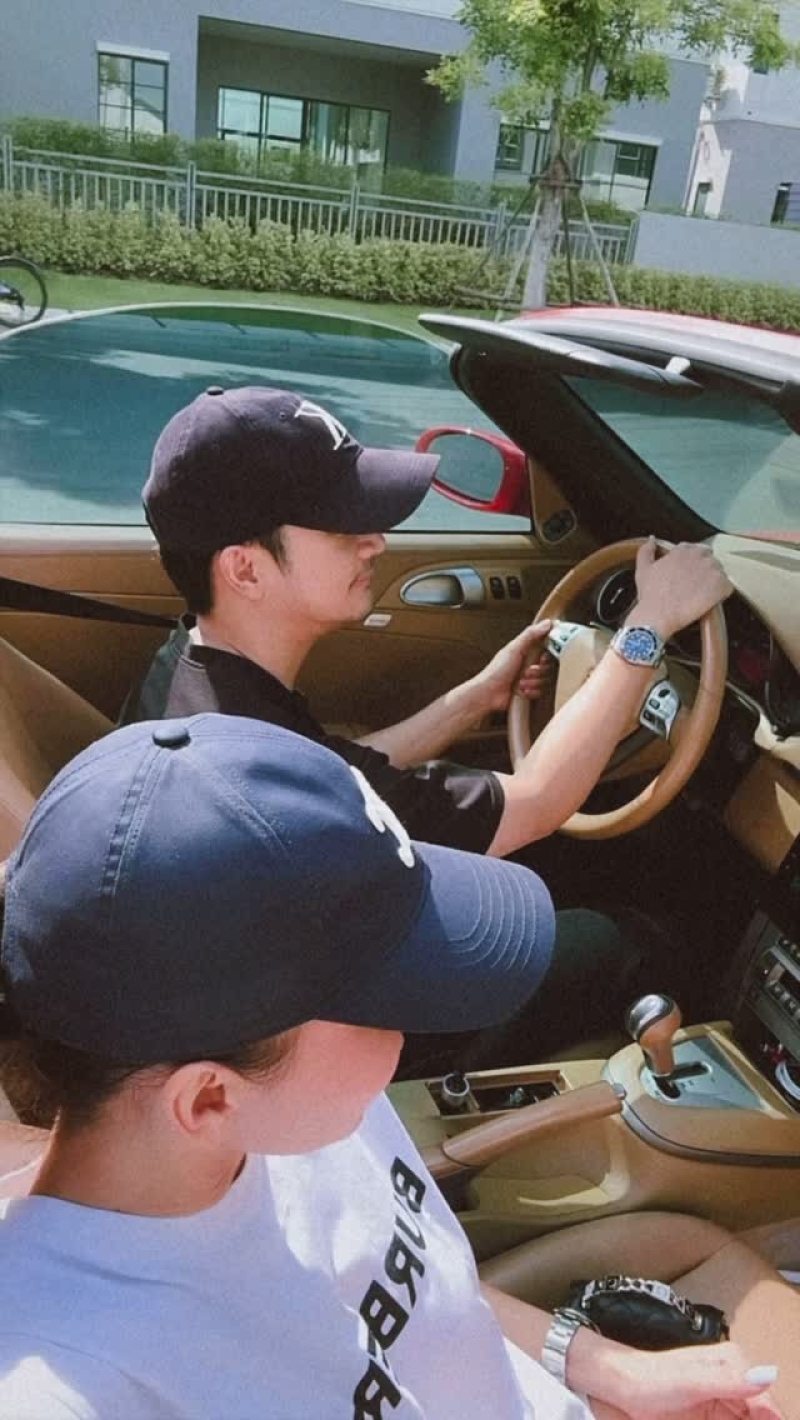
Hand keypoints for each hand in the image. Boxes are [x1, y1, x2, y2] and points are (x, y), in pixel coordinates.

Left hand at [473, 621, 553, 714]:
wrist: (488, 694)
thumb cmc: (497, 671)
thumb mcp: (514, 649)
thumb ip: (530, 635)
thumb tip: (547, 623)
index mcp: (525, 651)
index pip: (546, 650)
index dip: (547, 655)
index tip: (542, 658)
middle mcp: (528, 664)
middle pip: (547, 667)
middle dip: (538, 671)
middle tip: (527, 671)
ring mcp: (529, 679)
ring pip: (545, 680)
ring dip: (533, 682)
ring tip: (521, 682)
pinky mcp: (529, 691)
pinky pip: (541, 692)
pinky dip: (531, 692)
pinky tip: (522, 690)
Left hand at [607, 1343, 780, 1419]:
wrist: (621, 1386)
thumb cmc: (651, 1378)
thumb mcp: (692, 1382)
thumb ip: (731, 1381)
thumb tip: (769, 1375)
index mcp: (733, 1363)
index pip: (766, 1404)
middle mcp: (733, 1379)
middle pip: (758, 1416)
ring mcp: (723, 1398)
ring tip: (706, 1419)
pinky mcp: (712, 1414)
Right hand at [628, 539, 732, 640]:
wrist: (658, 615)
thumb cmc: (650, 595)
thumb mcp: (643, 569)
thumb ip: (647, 550)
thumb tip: (652, 540)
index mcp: (683, 549)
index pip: (696, 550)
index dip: (693, 564)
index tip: (688, 574)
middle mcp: (700, 556)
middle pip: (710, 559)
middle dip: (705, 571)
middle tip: (695, 586)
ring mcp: (712, 570)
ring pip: (720, 572)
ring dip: (713, 582)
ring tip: (701, 595)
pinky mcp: (721, 586)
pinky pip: (727, 587)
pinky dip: (721, 594)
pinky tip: (709, 601)